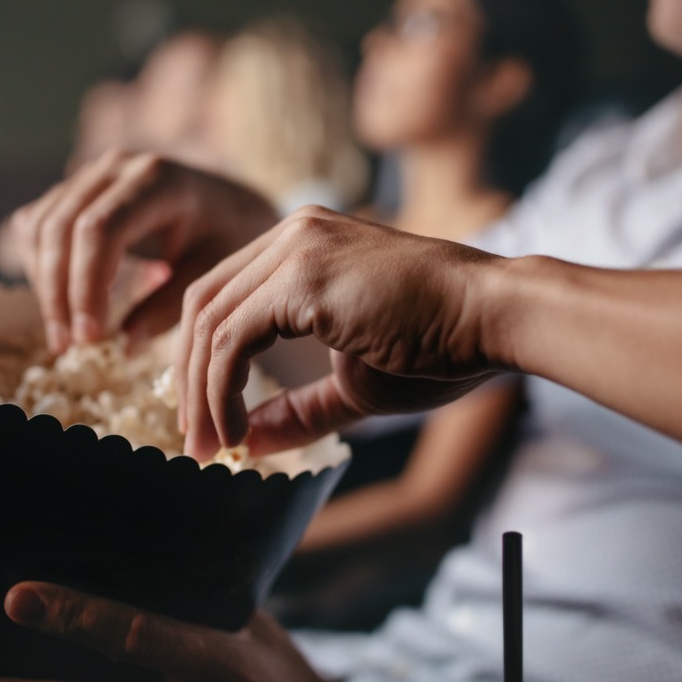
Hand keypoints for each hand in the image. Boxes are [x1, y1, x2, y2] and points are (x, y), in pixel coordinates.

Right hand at [11, 150, 277, 352]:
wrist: (228, 204)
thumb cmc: (225, 238)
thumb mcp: (211, 273)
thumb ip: (170, 307)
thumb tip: (125, 346)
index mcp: (157, 180)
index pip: (100, 230)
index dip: (86, 286)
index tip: (90, 336)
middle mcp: (117, 166)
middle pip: (61, 227)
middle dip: (58, 292)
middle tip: (67, 345)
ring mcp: (91, 174)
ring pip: (40, 226)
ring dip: (44, 284)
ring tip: (65, 335)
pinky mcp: (75, 188)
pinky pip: (37, 225)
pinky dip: (40, 267)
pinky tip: (63, 304)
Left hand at [176, 206, 510, 459]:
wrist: (493, 317)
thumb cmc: (440, 346)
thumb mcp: (353, 384)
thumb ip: (296, 409)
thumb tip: (244, 443)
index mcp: (302, 246)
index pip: (224, 298)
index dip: (202, 363)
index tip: (208, 420)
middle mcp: (291, 234)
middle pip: (202, 304)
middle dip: (188, 380)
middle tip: (195, 442)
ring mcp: (295, 249)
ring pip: (209, 322)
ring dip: (200, 394)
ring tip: (210, 447)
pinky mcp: (303, 276)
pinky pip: (231, 338)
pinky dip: (220, 389)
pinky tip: (233, 430)